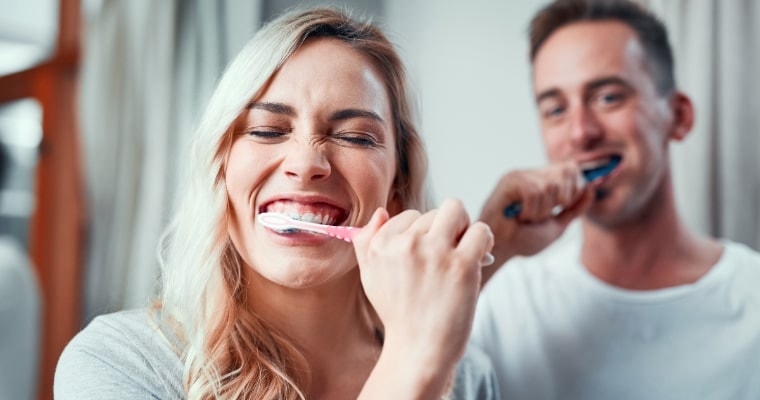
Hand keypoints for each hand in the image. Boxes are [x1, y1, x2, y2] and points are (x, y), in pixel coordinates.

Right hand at [353, 199, 493, 368]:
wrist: (418, 350)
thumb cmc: (399, 313)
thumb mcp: (370, 276)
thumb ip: (368, 241)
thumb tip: (381, 212)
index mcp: (382, 245)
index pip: (410, 215)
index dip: (423, 234)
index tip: (426, 256)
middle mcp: (406, 244)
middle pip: (435, 212)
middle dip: (444, 230)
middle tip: (446, 258)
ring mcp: (435, 253)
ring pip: (456, 211)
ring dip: (463, 229)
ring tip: (461, 254)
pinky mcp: (462, 265)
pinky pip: (480, 230)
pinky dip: (484, 240)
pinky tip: (477, 258)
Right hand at [479, 162, 595, 279]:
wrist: (501, 250)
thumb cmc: (523, 238)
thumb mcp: (557, 225)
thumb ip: (575, 208)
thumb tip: (591, 188)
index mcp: (543, 181)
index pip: (571, 169)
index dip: (577, 186)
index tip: (565, 206)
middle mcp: (532, 175)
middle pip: (566, 172)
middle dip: (562, 199)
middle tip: (544, 215)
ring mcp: (521, 176)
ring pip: (550, 187)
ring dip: (542, 212)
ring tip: (527, 219)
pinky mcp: (510, 181)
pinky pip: (534, 192)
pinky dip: (531, 211)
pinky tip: (519, 217)